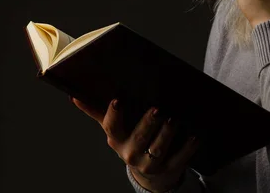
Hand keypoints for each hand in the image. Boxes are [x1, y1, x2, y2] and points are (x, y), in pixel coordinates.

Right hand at [70, 96, 199, 192]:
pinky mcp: (169, 169)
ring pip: (158, 149)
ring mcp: (150, 163)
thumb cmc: (130, 141)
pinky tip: (194, 136)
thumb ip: (97, 112)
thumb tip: (74, 97)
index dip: (114, 114)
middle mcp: (130, 153)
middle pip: (138, 138)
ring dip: (167, 134)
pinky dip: (187, 148)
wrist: (150, 173)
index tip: (117, 100)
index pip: (111, 127)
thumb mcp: (115, 129)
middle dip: (147, 124)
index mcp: (116, 140)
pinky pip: (179, 159)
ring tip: (174, 119)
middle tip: (157, 109)